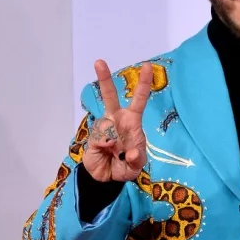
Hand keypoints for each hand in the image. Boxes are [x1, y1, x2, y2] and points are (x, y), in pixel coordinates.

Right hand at [82, 59, 152, 182]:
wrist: (107, 178)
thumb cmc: (126, 165)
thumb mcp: (137, 166)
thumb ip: (137, 160)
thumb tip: (131, 153)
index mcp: (132, 121)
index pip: (139, 100)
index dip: (143, 83)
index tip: (146, 67)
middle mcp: (117, 120)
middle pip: (110, 96)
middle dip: (104, 79)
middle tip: (99, 62)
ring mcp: (103, 128)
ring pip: (105, 124)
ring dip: (112, 141)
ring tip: (115, 154)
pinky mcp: (93, 137)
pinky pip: (99, 139)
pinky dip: (104, 147)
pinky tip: (105, 152)